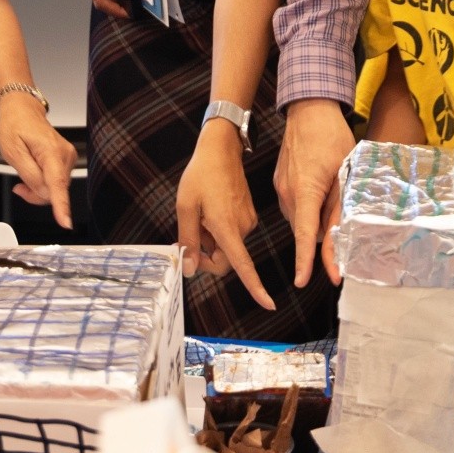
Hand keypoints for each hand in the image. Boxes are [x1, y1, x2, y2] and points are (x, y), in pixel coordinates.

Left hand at [0, 91, 78, 228]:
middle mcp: (65, 155)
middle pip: (54, 191)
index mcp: (51, 152)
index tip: (65, 222)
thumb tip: (44, 193)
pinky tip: (33, 172)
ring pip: (55, 189)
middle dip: (36, 194)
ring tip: (24, 173)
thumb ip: (29, 175)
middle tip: (18, 185)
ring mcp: (68, 157)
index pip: (57, 184)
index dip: (61, 205)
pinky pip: (56, 182)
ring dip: (38, 188)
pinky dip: (43, 183)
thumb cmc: (14, 126)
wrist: (22, 111)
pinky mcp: (66, 160)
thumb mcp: (12, 152)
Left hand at [176, 121, 274, 310]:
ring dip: (212, 239)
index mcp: (227, 227)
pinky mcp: (248, 215)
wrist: (221, 148)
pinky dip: (219, 230)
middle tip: (190, 234)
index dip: (255, 287)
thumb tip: (190, 269)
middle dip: (207, 255)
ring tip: (201, 214)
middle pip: (225, 260)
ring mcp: (247, 221)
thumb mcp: (185, 207)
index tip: (268, 304)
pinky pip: (232, 234)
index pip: (243, 266)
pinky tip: (210, 209)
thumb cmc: (201, 174)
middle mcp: (242, 227)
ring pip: (227, 246)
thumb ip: (188, 240)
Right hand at [274, 99, 355, 287]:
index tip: (302, 281)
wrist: (308, 109)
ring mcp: (280, 187)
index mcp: (304, 190)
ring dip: (313, 222)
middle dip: (319, 240)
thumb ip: (339, 208)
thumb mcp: (344, 173)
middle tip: (341, 239)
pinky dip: (306, 209)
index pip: (305, 234)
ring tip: (331, 202)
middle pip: (303, 230)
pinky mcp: (279, 182)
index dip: (305, 259)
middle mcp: (287, 192)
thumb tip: (339, 239)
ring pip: (299, 219)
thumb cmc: (331, 137)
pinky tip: (319, 193)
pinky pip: (293, 206)